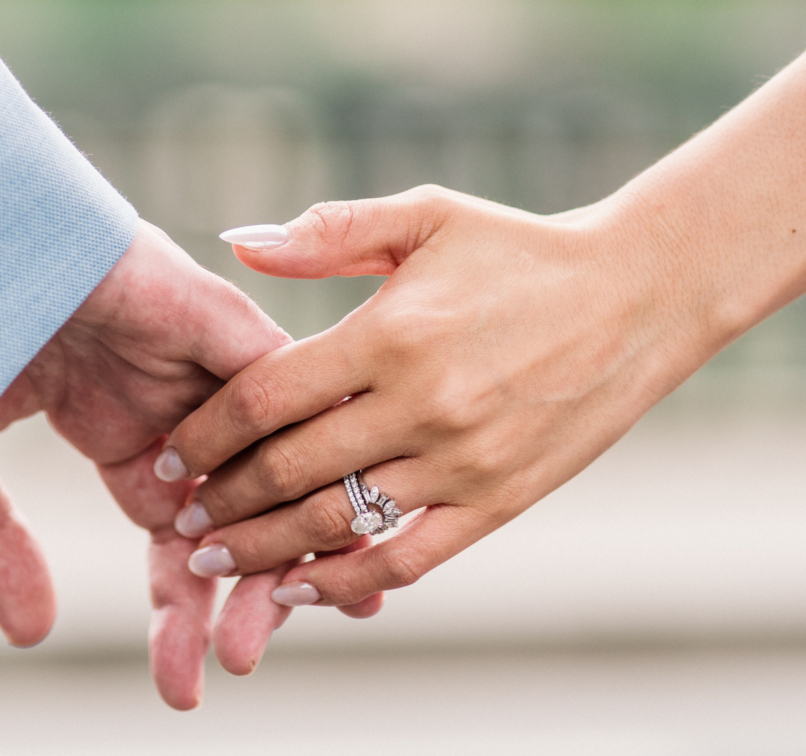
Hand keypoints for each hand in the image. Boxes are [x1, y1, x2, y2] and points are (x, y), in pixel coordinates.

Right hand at [0, 220, 294, 707]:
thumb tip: (35, 631)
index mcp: (116, 422)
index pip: (173, 525)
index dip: (184, 599)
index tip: (195, 678)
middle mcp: (169, 392)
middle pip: (231, 505)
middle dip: (235, 589)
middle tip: (236, 665)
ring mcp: (191, 352)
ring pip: (262, 454)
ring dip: (276, 534)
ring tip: (277, 620)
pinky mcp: (208, 311)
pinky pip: (271, 381)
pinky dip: (292, 447)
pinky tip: (307, 523)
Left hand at [164, 186, 724, 608]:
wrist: (636, 294)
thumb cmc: (519, 248)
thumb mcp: (427, 217)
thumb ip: (329, 231)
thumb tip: (236, 242)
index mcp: (393, 331)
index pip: (268, 396)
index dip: (206, 431)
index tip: (169, 451)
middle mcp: (423, 404)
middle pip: (290, 469)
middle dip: (220, 499)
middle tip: (178, 515)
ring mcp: (464, 461)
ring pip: (338, 523)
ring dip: (264, 549)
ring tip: (212, 560)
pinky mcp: (502, 500)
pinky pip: (410, 559)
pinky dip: (348, 583)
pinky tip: (302, 589)